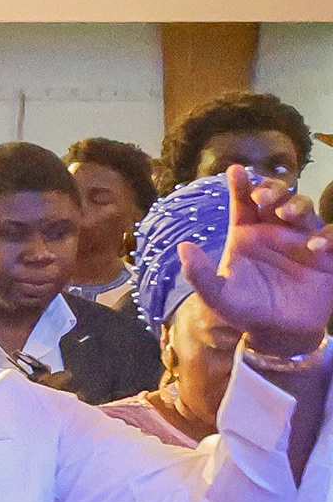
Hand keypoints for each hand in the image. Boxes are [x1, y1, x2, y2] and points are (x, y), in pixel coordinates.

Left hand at [183, 168, 332, 353]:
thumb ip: (199, 274)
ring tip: (287, 215)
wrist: (276, 331)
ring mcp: (301, 240)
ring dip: (297, 206)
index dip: (240, 185)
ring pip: (304, 210)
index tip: (235, 170)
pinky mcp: (326, 256)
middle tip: (262, 198)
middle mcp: (274, 230)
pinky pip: (332, 237)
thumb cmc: (244, 308)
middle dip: (272, 190)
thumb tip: (183, 247)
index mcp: (246, 233)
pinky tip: (316, 246)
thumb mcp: (217, 295)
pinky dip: (327, 237)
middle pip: (277, 197)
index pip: (243, 202)